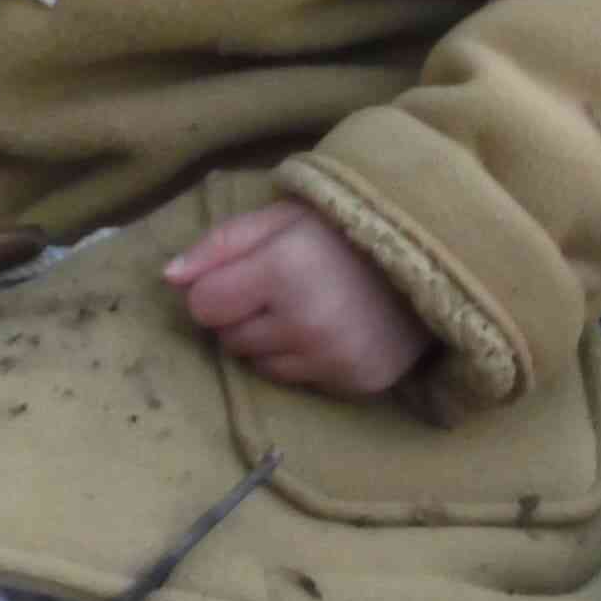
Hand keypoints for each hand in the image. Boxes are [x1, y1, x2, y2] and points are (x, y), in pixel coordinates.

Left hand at [163, 200, 431, 396]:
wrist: (431, 254)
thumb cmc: (343, 229)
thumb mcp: (280, 217)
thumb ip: (219, 245)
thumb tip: (168, 278)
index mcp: (283, 270)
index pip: (203, 306)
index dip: (215, 289)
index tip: (241, 275)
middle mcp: (306, 322)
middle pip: (228, 339)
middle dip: (241, 315)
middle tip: (278, 288)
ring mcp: (333, 358)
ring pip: (259, 365)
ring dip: (269, 341)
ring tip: (304, 307)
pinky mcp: (355, 383)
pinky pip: (299, 381)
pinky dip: (304, 360)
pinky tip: (330, 330)